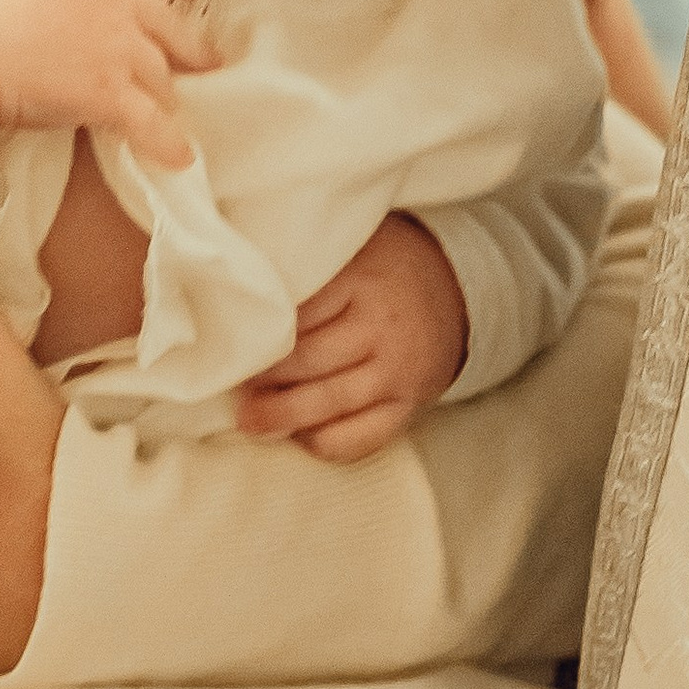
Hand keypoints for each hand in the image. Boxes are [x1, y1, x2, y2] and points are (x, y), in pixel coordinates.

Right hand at [0, 0, 213, 166]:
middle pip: (171, 23)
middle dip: (190, 46)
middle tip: (202, 59)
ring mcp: (119, 46)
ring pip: (162, 75)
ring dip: (168, 95)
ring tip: (170, 109)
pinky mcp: (110, 94)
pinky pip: (153, 124)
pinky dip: (169, 143)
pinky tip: (179, 157)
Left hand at [235, 213, 466, 461]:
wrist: (456, 289)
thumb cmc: (382, 266)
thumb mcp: (351, 245)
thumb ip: (305, 261)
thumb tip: (237, 288)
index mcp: (362, 279)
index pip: (297, 314)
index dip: (259, 334)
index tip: (232, 342)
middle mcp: (382, 326)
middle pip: (306, 362)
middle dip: (261, 380)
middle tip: (232, 385)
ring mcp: (398, 371)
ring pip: (329, 404)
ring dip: (281, 417)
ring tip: (250, 421)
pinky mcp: (408, 406)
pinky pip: (360, 438)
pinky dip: (324, 443)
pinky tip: (300, 434)